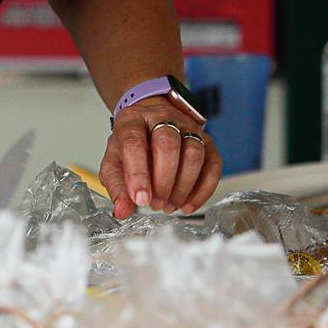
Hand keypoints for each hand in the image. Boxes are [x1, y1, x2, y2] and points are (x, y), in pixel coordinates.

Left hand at [100, 100, 222, 219]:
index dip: (138, 173)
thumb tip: (122, 210)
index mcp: (132, 120)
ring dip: (183, 186)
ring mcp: (187, 127)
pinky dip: (203, 190)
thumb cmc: (132, 144)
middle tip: (156, 204)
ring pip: (194, 153)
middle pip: (168, 143)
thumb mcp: (114, 162)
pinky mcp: (206, 141)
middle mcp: (162, 117)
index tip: (141, 199)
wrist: (150, 123)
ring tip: (168, 205)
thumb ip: (116, 186)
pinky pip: (213, 165)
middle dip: (163, 181)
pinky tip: (187, 205)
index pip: (134, 142)